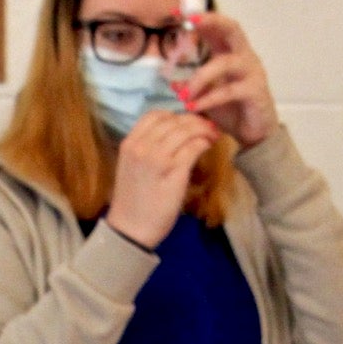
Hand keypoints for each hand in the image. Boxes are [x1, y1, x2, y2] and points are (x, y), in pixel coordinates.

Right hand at [107, 110, 218, 247]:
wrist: (131, 229)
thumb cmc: (133, 202)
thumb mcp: (132, 167)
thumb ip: (146, 149)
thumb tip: (171, 136)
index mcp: (130, 143)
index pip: (154, 114)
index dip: (175, 115)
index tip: (186, 123)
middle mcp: (142, 147)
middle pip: (173, 120)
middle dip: (194, 120)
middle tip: (207, 126)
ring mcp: (158, 159)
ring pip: (186, 130)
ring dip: (203, 129)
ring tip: (212, 135)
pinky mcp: (174, 172)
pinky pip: (194, 147)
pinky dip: (204, 142)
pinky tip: (209, 146)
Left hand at [182, 12, 277, 147]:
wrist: (256, 133)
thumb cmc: (232, 109)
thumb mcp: (206, 95)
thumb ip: (191, 86)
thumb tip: (172, 82)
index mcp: (231, 52)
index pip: (216, 27)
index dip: (198, 18)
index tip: (175, 13)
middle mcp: (244, 56)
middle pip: (232, 29)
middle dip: (211, 22)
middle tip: (189, 22)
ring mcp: (253, 72)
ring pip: (225, 63)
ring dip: (200, 77)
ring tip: (183, 94)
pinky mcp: (256, 91)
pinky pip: (230, 90)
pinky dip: (209, 98)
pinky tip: (193, 106)